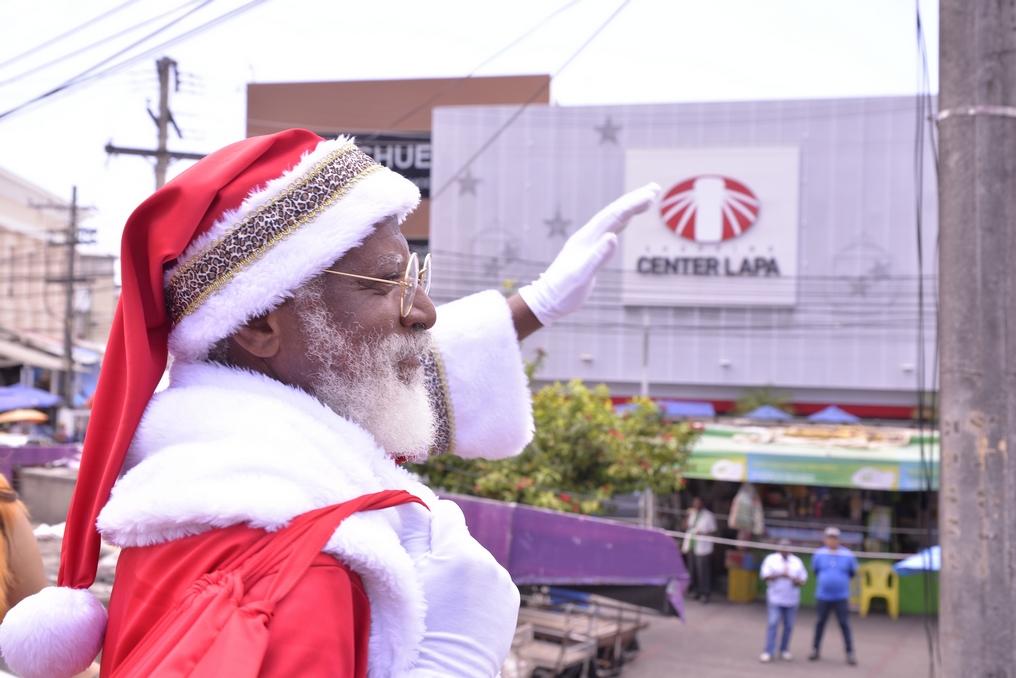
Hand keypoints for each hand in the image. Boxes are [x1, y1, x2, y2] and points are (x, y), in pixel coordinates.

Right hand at [404, 500, 519, 676]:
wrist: (446, 674)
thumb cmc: (417, 629)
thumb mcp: (405, 577)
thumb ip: (412, 534)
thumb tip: (413, 502)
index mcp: (459, 551)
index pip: (447, 511)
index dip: (430, 523)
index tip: (419, 543)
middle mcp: (487, 560)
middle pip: (461, 539)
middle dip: (445, 552)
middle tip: (429, 583)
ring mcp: (503, 580)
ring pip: (476, 561)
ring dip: (463, 572)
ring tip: (447, 604)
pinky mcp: (511, 599)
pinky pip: (491, 580)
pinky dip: (478, 590)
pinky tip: (464, 612)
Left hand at [518, 183, 659, 325]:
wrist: (546, 301)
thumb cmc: (563, 292)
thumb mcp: (581, 277)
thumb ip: (597, 257)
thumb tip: (613, 237)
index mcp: (586, 240)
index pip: (612, 216)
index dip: (631, 205)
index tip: (650, 196)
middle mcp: (587, 237)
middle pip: (613, 212)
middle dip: (633, 199)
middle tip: (655, 188)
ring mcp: (588, 243)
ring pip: (612, 220)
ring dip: (629, 208)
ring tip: (646, 198)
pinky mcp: (590, 251)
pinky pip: (609, 231)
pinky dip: (621, 222)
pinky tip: (627, 221)